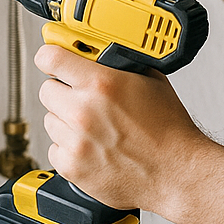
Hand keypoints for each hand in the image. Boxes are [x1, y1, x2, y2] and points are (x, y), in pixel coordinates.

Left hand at [35, 44, 207, 213]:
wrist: (175, 171)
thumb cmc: (167, 128)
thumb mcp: (150, 79)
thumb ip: (119, 62)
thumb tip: (99, 51)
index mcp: (101, 83)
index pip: (51, 57)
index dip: (51, 55)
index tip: (51, 57)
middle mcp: (83, 111)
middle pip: (47, 89)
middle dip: (62, 89)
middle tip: (79, 94)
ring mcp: (76, 141)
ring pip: (49, 119)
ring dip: (64, 118)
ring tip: (91, 123)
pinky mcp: (72, 168)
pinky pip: (54, 148)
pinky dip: (67, 146)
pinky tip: (89, 144)